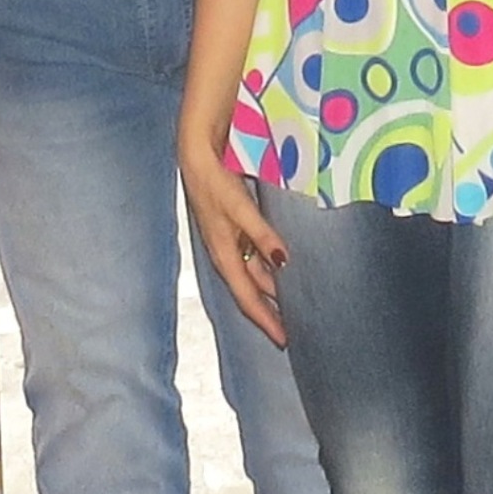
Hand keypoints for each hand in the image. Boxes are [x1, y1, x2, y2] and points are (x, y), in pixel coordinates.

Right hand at [180, 141, 289, 345]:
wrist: (195, 153)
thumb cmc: (212, 179)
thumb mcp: (239, 207)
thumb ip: (262, 235)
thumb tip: (283, 262)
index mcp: (224, 254)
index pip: (247, 298)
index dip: (265, 321)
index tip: (284, 340)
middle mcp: (227, 252)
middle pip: (252, 290)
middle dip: (271, 311)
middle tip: (296, 327)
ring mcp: (231, 239)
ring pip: (255, 273)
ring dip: (273, 288)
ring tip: (296, 302)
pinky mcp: (236, 225)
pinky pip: (256, 254)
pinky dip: (270, 265)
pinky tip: (285, 264)